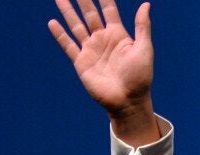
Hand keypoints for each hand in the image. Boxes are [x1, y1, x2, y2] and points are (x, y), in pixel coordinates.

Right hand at [49, 0, 159, 145]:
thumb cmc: (140, 76)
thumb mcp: (144, 49)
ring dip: (68, 12)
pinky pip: (68, 45)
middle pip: (89, 13)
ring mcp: (91, 50)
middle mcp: (103, 39)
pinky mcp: (81, 62)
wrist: (128, 101)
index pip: (108, 10)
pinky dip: (60, 35)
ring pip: (76, 26)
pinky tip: (53, 22)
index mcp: (119, 35)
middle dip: (82, 0)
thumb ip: (142, 27)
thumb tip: (146, 5)